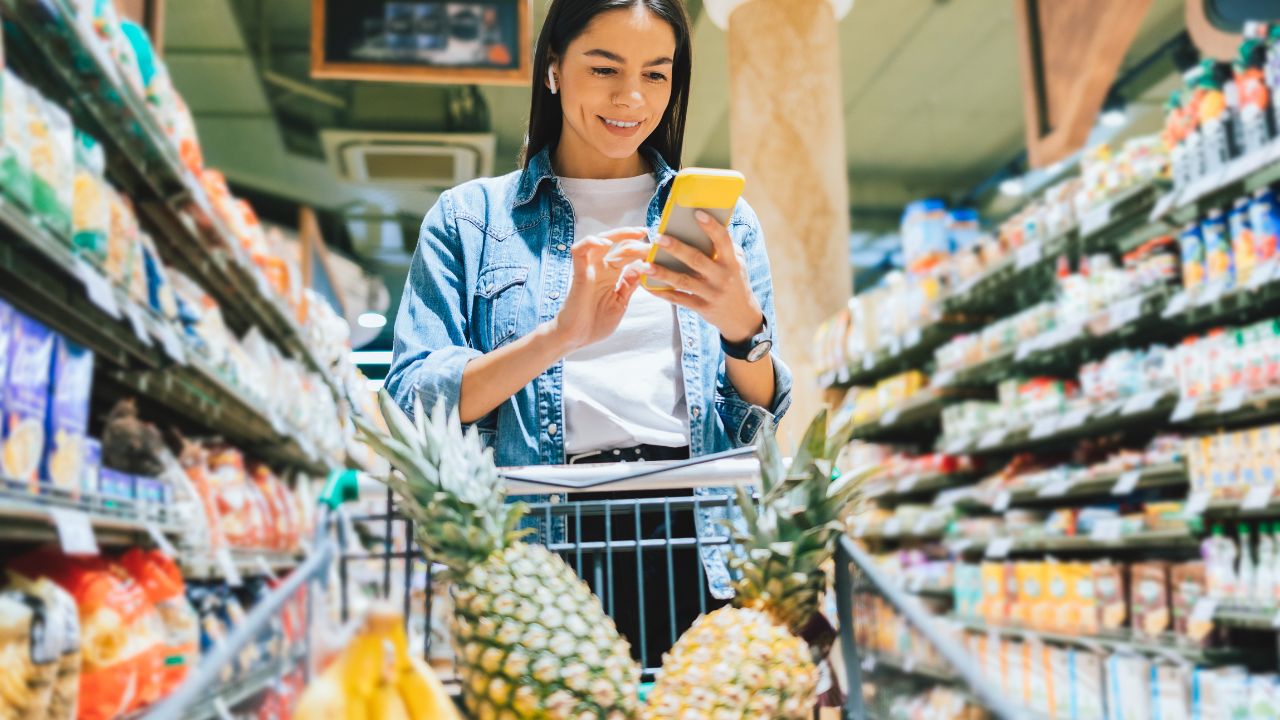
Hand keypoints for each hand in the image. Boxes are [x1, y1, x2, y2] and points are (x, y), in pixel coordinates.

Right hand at [548, 227, 651, 352]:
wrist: (575, 338)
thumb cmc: (595, 323)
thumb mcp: (620, 303)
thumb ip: (630, 285)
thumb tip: (643, 268)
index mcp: (612, 276)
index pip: (628, 255)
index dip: (641, 248)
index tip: (657, 246)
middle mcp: (601, 269)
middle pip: (617, 244)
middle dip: (632, 236)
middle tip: (646, 231)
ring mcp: (590, 270)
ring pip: (600, 241)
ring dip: (617, 234)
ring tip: (634, 234)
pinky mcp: (579, 274)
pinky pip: (580, 251)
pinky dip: (590, 242)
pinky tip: (605, 243)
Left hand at [644, 210, 763, 342]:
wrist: (742, 317)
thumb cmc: (736, 281)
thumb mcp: (738, 263)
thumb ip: (725, 247)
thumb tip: (707, 224)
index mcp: (732, 262)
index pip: (723, 241)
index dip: (711, 227)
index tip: (697, 213)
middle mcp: (722, 277)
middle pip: (696, 260)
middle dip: (676, 248)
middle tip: (658, 237)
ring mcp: (711, 293)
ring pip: (683, 281)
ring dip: (663, 272)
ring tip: (645, 264)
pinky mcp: (701, 307)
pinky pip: (679, 299)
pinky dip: (663, 293)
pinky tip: (648, 285)